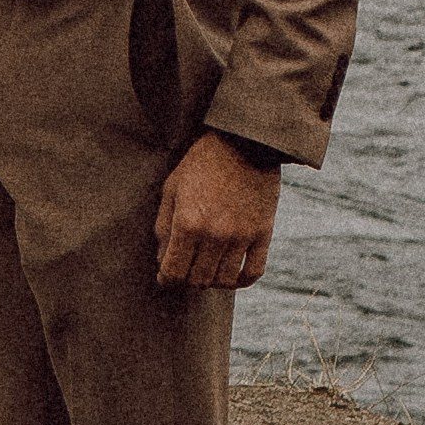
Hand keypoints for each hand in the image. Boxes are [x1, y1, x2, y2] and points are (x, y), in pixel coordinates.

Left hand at [154, 132, 281, 289]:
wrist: (242, 142)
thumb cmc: (200, 164)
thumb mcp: (172, 188)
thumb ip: (163, 226)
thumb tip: (161, 259)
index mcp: (187, 223)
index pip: (174, 271)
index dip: (166, 280)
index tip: (165, 278)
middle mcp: (215, 235)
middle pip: (198, 280)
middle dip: (187, 281)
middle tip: (185, 272)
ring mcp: (241, 236)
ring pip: (224, 281)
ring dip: (212, 281)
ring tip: (206, 271)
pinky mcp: (263, 234)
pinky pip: (253, 273)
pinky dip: (241, 281)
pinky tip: (232, 277)